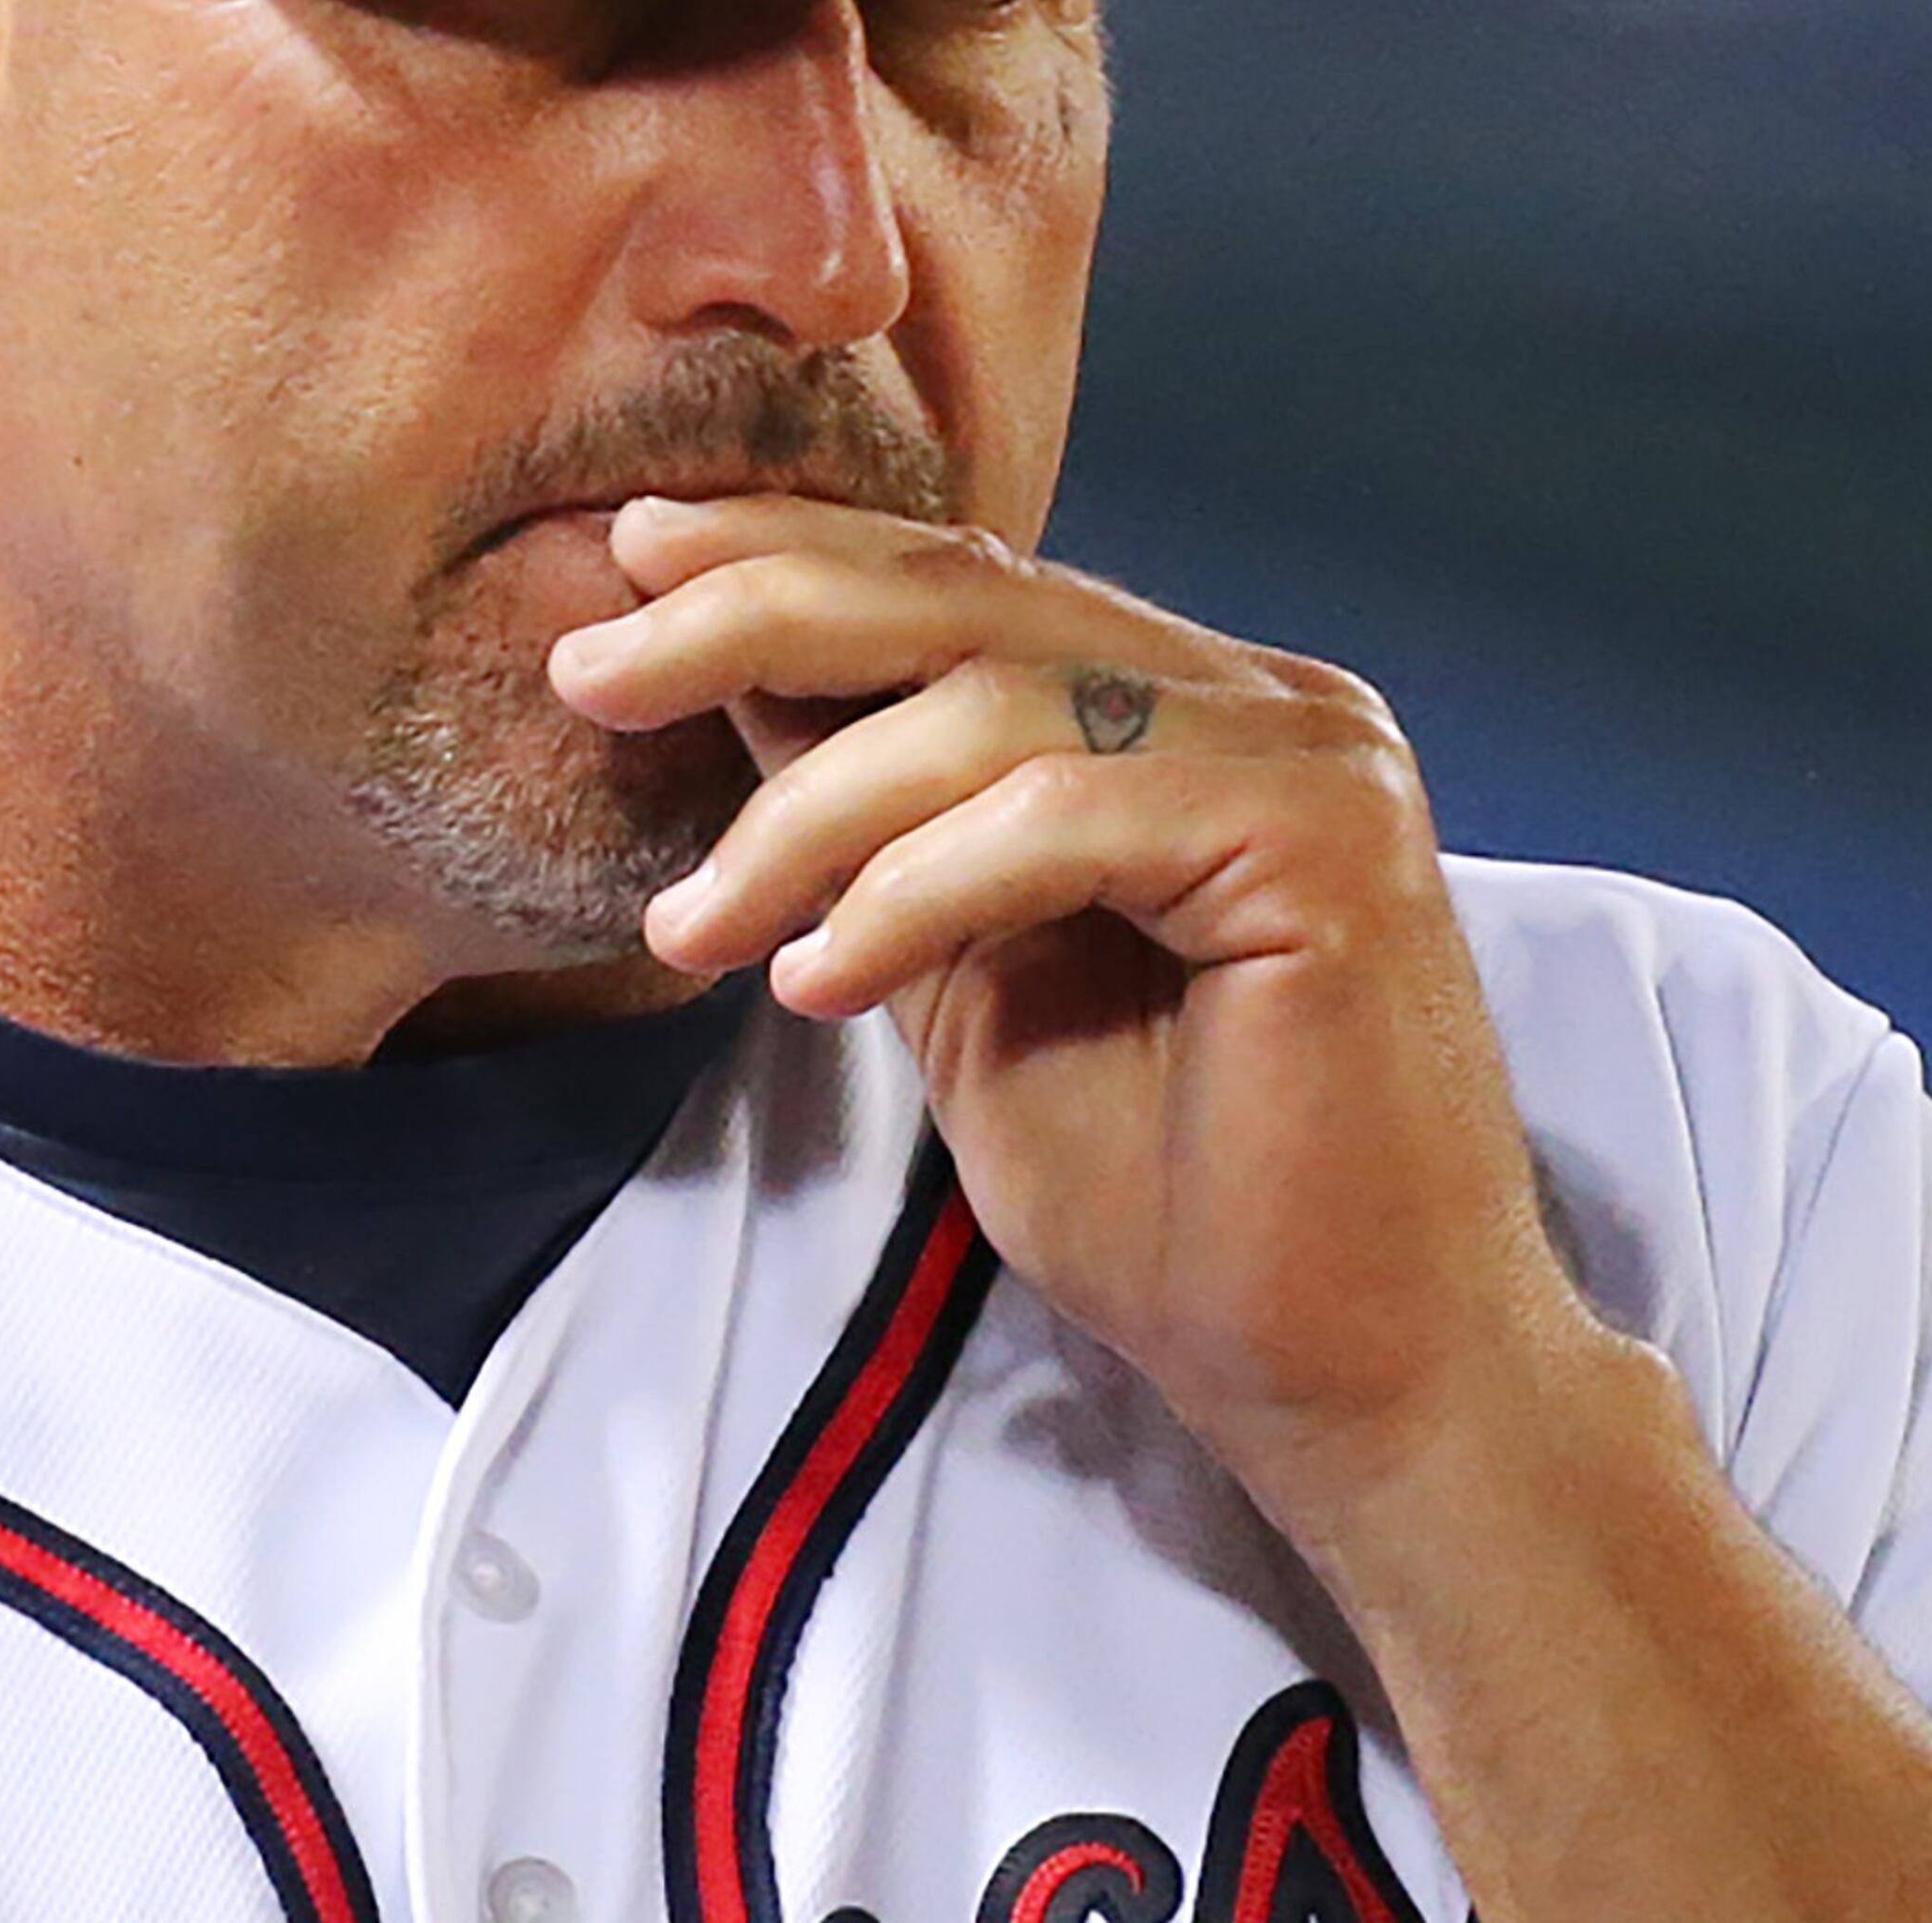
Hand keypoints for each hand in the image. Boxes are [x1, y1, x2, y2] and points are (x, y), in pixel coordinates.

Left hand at [547, 495, 1633, 1538]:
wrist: (1345, 1376)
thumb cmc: (1174, 1208)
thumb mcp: (967, 987)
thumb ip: (883, 841)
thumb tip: (733, 695)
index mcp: (1188, 713)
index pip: (966, 588)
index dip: (787, 556)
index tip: (626, 571)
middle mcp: (1261, 702)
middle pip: (968, 599)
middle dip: (750, 615)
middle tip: (586, 670)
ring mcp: (1310, 757)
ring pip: (994, 704)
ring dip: (805, 814)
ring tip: (692, 929)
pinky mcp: (1328, 841)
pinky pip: (1061, 814)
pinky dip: (915, 892)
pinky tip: (817, 983)